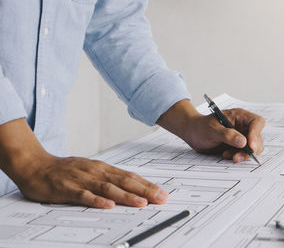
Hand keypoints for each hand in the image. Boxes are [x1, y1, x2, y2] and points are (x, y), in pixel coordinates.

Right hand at [15, 155, 167, 208]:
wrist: (35, 164)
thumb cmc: (65, 170)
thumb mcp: (91, 170)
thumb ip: (109, 179)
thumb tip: (132, 187)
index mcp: (103, 168)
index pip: (130, 177)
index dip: (147, 185)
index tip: (162, 193)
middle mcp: (96, 172)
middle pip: (124, 181)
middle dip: (145, 190)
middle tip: (160, 198)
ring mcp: (82, 179)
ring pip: (108, 188)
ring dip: (126, 196)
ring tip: (141, 203)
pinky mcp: (67, 188)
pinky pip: (84, 195)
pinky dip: (97, 200)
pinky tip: (108, 205)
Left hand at [157, 100, 265, 162]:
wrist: (192, 134)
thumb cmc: (200, 126)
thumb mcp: (212, 129)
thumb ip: (227, 135)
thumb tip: (243, 141)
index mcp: (240, 116)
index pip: (256, 123)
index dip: (256, 134)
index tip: (250, 146)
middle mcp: (243, 126)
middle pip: (257, 138)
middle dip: (250, 149)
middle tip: (238, 157)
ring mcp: (241, 136)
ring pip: (253, 148)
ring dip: (243, 155)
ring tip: (228, 155)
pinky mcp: (237, 146)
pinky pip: (244, 153)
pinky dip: (238, 156)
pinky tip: (226, 155)